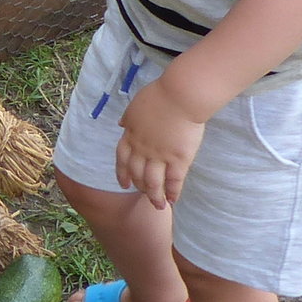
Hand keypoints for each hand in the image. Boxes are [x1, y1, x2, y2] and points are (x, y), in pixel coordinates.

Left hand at [114, 82, 205, 209]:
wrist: (180, 96)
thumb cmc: (160, 95)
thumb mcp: (136, 105)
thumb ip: (128, 117)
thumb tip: (121, 124)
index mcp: (131, 135)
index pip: (122, 159)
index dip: (122, 173)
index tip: (123, 184)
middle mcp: (143, 149)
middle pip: (137, 174)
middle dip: (139, 187)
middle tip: (144, 194)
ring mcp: (160, 156)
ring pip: (153, 183)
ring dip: (154, 196)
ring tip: (158, 205)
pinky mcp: (179, 159)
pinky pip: (173, 181)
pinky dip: (172, 192)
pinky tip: (173, 200)